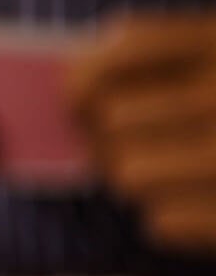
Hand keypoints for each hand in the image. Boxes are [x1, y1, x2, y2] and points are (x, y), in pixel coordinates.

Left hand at [70, 12, 215, 251]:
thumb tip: (73, 89)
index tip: (79, 94)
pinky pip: (159, 222)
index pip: (119, 53)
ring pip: (129, 176)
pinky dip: (171, 216)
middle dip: (107, 137)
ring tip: (171, 169)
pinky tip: (202, 200)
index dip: (83, 78)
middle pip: (111, 123)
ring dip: (138, 177)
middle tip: (124, 141)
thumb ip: (163, 58)